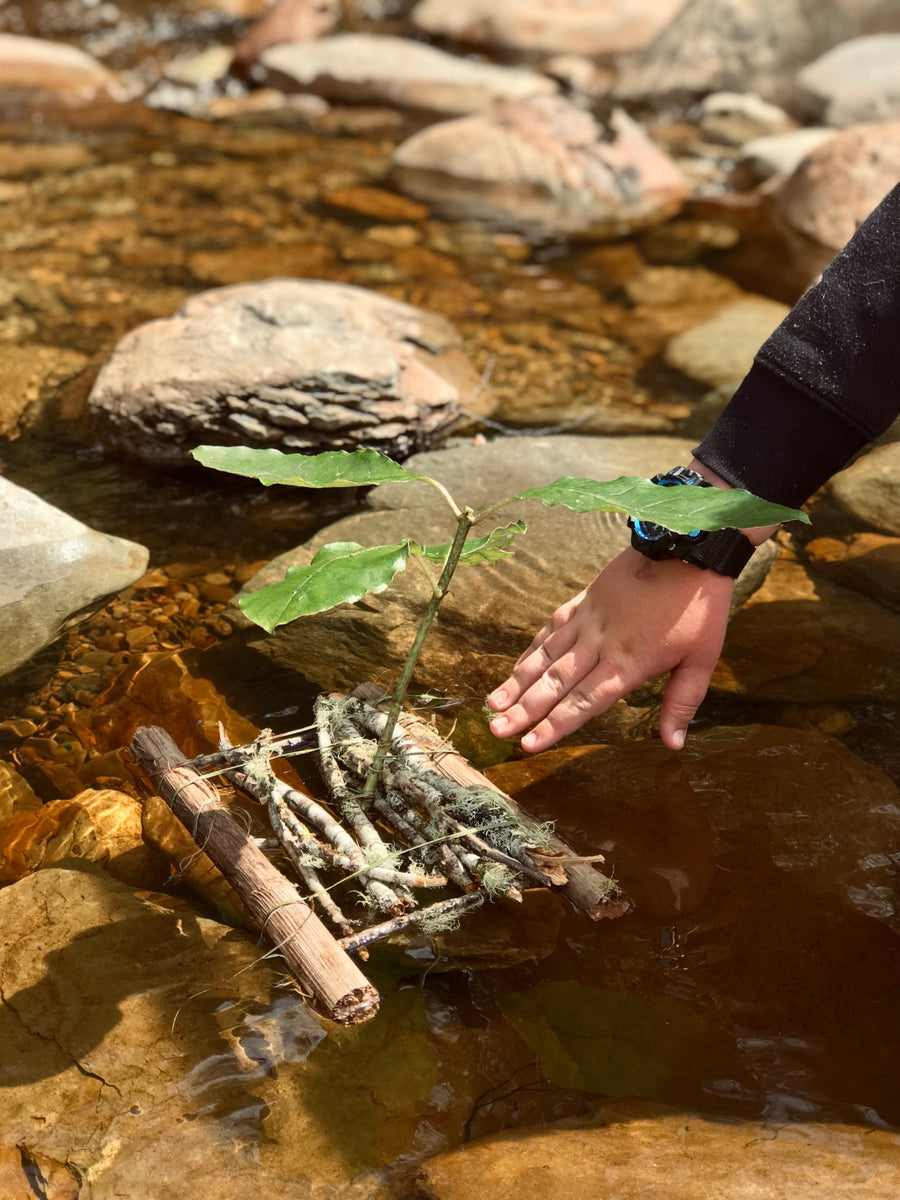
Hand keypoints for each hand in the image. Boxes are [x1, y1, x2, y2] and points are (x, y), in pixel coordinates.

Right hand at [487, 547, 734, 752]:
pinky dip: (532, 650)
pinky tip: (517, 667)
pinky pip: (551, 629)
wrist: (687, 547)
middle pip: (555, 683)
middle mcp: (600, 644)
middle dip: (523, 710)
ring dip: (517, 683)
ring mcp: (587, 621)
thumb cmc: (699, 608)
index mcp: (629, 663)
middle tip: (495, 730)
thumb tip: (674, 745)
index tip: (528, 744)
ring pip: (546, 657)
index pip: (584, 702)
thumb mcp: (703, 659)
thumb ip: (683, 703)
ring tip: (492, 703)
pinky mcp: (584, 601)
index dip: (555, 726)